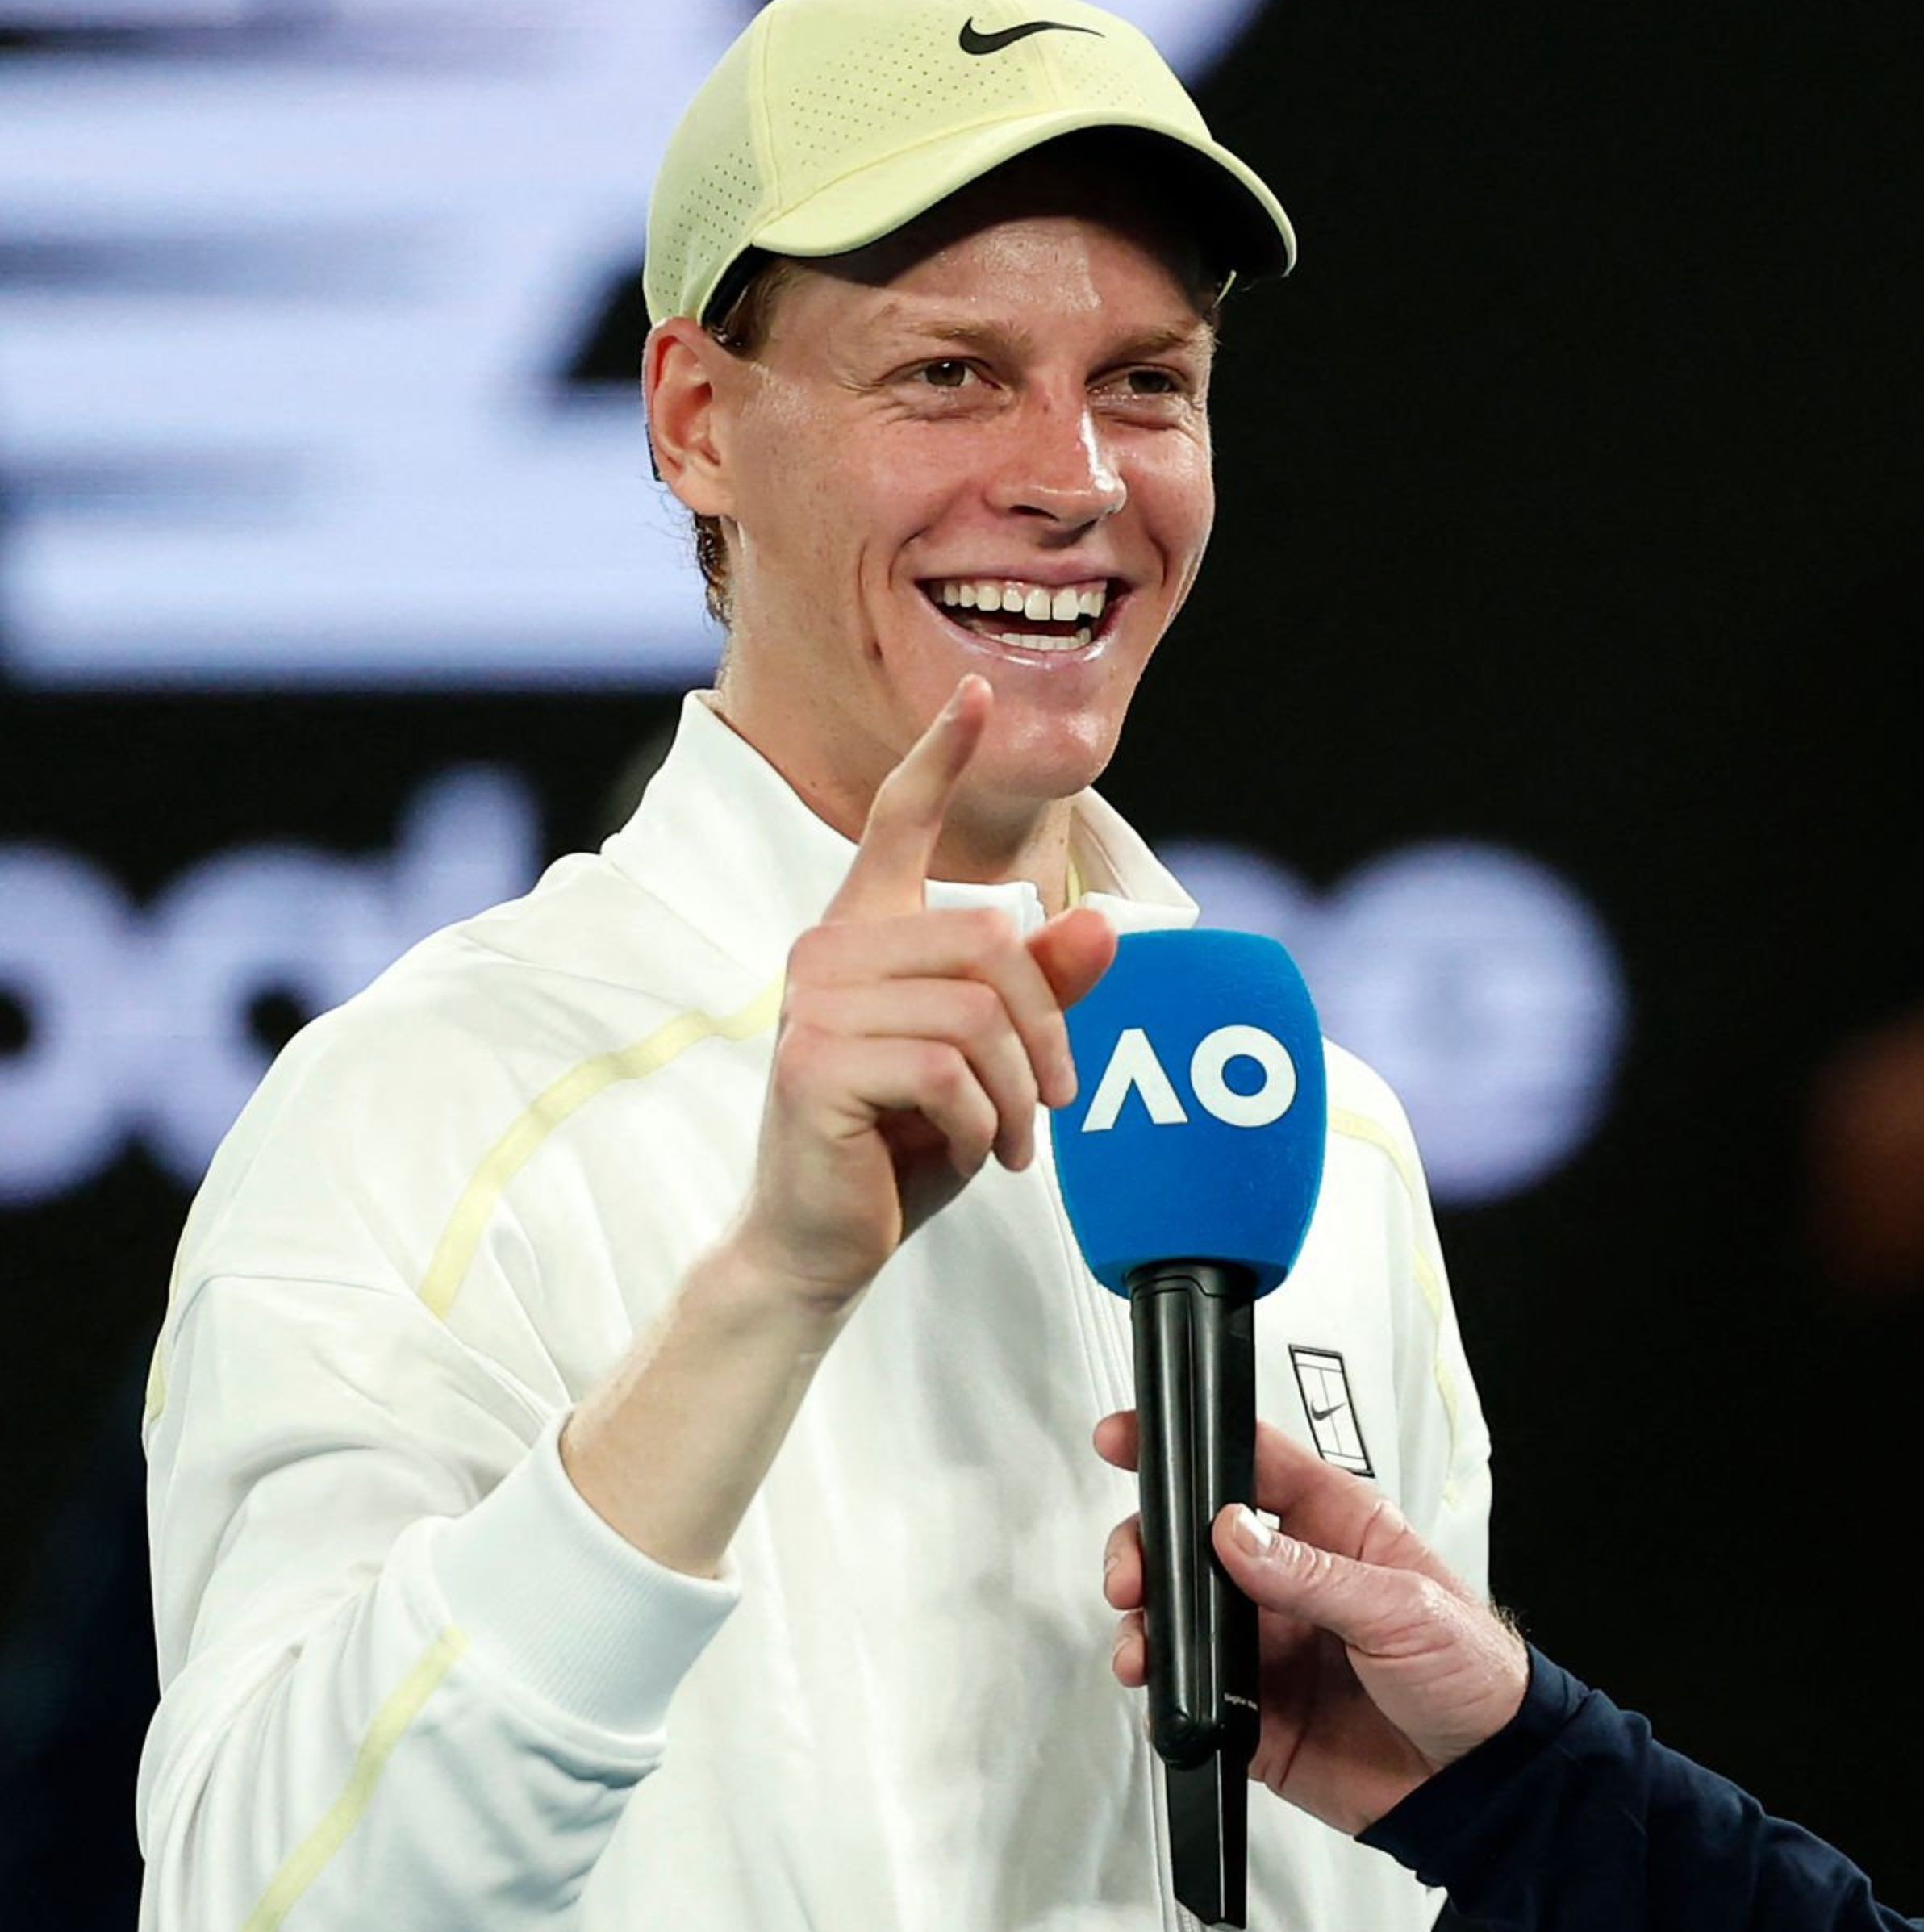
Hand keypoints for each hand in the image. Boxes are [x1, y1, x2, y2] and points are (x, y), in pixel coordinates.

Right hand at [729, 678, 1118, 1305]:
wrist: (824, 1238)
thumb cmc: (904, 1142)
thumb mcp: (991, 1060)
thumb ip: (1042, 989)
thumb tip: (1103, 924)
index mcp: (866, 932)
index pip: (898, 821)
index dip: (939, 755)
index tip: (975, 693)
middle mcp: (828, 950)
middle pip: (990, 942)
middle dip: (1046, 1031)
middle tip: (1053, 1102)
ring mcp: (812, 1004)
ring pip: (977, 1016)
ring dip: (1018, 1094)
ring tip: (1010, 1140)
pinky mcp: (813, 1065)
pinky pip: (947, 1073)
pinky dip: (983, 1125)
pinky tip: (969, 1155)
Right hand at [1097, 1414, 1527, 1834]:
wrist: (1479, 1784)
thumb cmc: (1471, 1675)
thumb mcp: (1403, 1608)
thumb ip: (1315, 1574)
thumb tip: (1233, 1535)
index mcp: (1339, 1529)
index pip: (1255, 1464)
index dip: (1192, 1444)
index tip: (1129, 1439)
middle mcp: (1295, 1580)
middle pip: (1195, 1539)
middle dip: (1148, 1546)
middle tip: (1133, 1574)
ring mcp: (1269, 1645)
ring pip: (1180, 1616)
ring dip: (1146, 1622)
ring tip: (1143, 1643)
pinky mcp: (1254, 1710)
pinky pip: (1189, 1693)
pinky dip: (1164, 1691)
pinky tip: (1166, 1690)